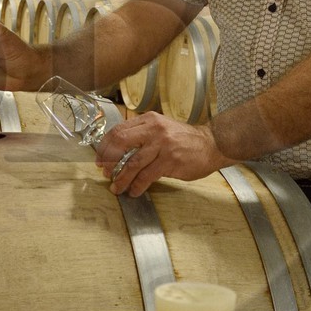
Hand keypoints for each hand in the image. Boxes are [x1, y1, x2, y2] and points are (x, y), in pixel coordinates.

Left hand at [95, 111, 233, 196]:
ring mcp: (163, 145)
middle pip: (121, 143)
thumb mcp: (162, 128)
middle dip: (109, 160)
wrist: (211, 144)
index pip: (118, 130)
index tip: (99, 159)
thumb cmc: (184, 139)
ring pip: (132, 163)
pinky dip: (137, 186)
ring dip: (121, 178)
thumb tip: (117, 151)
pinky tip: (134, 191)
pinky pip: (147, 176)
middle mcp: (154, 130)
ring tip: (117, 188)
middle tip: (105, 173)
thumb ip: (142, 134)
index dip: (105, 146)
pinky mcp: (170, 161)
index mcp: (149, 120)